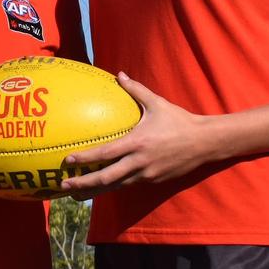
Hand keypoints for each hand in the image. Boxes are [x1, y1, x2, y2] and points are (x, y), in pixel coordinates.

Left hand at [60, 72, 210, 199]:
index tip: (68, 160)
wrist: (204, 143)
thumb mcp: (157, 103)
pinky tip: (101, 188)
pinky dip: (113, 186)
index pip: (105, 154)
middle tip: (64, 184)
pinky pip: (129, 184)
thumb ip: (136, 89)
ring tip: (76, 193)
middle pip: (106, 178)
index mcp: (137, 142)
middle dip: (83, 183)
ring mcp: (146, 174)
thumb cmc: (179, 120)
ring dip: (95, 190)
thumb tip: (119, 75)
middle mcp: (139, 162)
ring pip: (116, 186)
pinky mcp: (153, 180)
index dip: (85, 158)